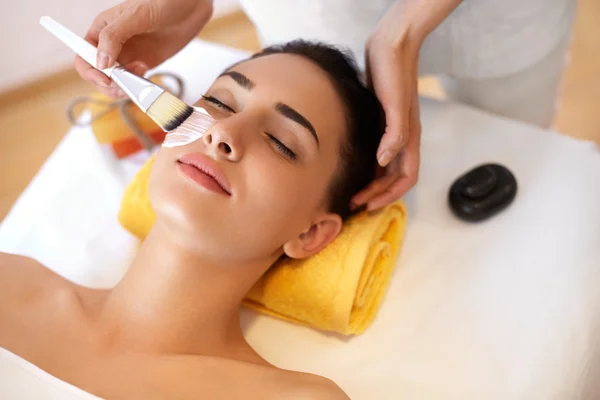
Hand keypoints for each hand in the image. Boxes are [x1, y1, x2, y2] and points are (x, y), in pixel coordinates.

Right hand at [75, 0, 212, 97]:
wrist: (190, 7)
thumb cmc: (162, 2)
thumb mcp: (134, 15)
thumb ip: (114, 36)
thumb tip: (101, 62)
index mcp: (102, 30)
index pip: (83, 55)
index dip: (90, 71)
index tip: (104, 79)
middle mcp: (112, 46)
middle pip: (98, 74)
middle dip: (107, 85)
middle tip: (122, 89)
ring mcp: (129, 56)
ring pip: (116, 82)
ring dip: (122, 89)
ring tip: (134, 88)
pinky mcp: (144, 64)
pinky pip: (134, 82)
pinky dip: (137, 87)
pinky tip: (145, 82)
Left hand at [352, 0, 461, 210]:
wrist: (391, 45)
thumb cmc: (395, 72)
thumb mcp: (395, 104)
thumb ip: (394, 134)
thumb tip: (383, 162)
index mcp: (409, 137)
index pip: (405, 178)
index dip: (389, 196)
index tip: (367, 205)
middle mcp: (402, 138)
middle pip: (394, 178)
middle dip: (376, 194)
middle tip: (353, 205)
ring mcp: (392, 130)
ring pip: (386, 167)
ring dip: (372, 184)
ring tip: (353, 193)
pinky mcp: (381, 121)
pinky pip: (377, 152)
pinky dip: (368, 166)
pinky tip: (355, 167)